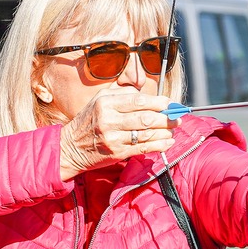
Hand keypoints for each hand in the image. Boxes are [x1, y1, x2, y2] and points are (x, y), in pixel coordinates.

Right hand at [58, 88, 172, 179]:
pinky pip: (143, 148)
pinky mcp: (117, 153)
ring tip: (173, 129)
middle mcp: (109, 120)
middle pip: (146, 118)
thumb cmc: (89, 121)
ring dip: (165, 132)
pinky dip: (159, 145)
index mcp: (105, 103)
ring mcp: (113, 138)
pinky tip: (167, 142)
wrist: (70, 147)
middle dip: (167, 118)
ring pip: (147, 134)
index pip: (139, 100)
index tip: (170, 103)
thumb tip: (149, 96)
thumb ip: (122, 95)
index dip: (159, 102)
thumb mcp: (99, 100)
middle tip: (177, 117)